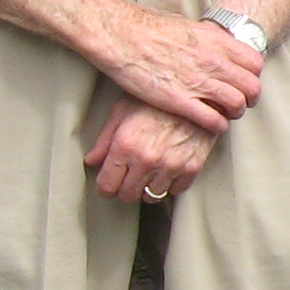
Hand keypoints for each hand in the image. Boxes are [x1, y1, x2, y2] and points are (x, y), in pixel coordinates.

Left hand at [86, 99, 214, 203]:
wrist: (196, 93)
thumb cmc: (157, 99)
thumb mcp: (123, 111)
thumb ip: (105, 140)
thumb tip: (92, 160)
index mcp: (125, 145)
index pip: (107, 186)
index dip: (106, 187)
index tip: (109, 185)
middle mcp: (147, 158)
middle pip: (128, 195)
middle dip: (126, 189)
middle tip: (129, 179)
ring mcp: (170, 165)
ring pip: (152, 196)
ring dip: (149, 187)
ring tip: (150, 173)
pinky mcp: (192, 167)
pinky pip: (176, 190)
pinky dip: (171, 184)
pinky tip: (168, 170)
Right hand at [99, 9, 264, 134]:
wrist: (121, 34)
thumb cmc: (148, 27)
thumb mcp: (188, 26)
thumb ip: (206, 40)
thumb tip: (214, 45)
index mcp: (216, 40)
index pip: (255, 63)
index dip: (253, 76)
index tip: (245, 82)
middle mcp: (213, 61)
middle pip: (251, 86)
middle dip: (250, 98)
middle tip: (242, 103)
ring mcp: (198, 81)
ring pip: (237, 104)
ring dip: (235, 113)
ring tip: (227, 115)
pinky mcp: (180, 100)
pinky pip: (213, 119)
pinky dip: (218, 126)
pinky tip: (213, 126)